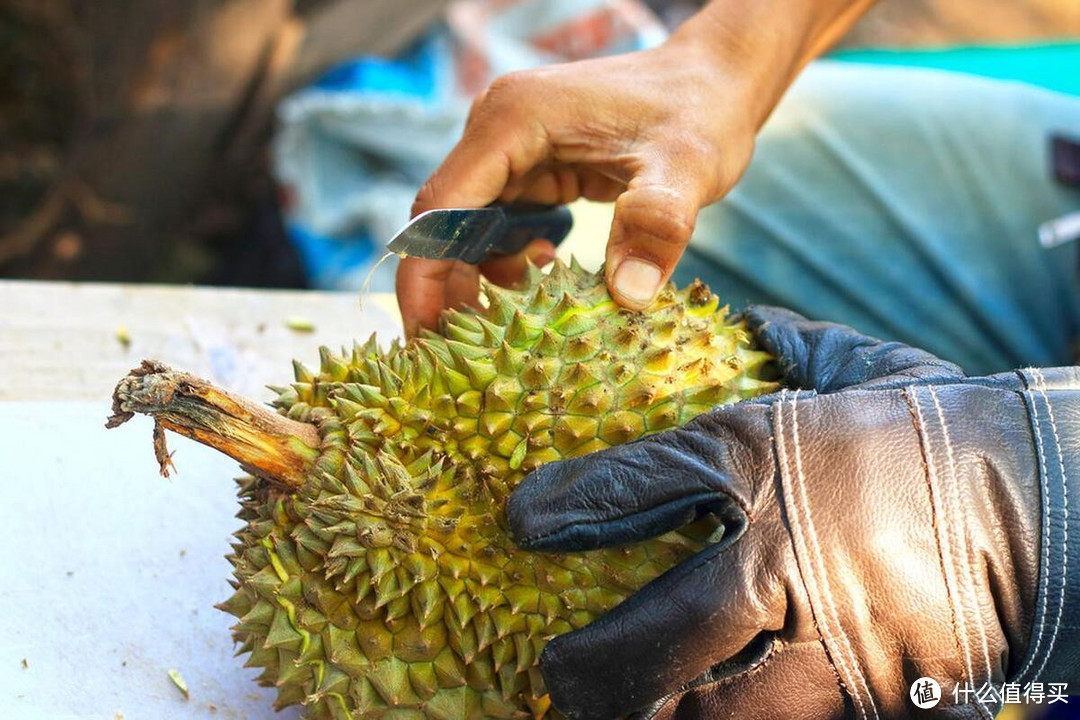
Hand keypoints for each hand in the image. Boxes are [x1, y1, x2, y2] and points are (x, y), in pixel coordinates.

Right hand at [395, 0, 875, 336]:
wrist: (715, 82)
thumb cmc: (699, 112)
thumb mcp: (686, 170)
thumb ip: (656, 225)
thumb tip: (629, 296)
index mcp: (512, 121)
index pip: (438, 208)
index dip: (425, 277)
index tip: (426, 339)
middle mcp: (497, 130)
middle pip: (443, 223)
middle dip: (445, 290)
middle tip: (460, 359)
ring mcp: (510, 148)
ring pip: (467, 228)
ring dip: (479, 279)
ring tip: (511, 327)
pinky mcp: (530, 166)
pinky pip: (499, 223)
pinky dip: (508, 261)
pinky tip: (545, 280)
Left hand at [507, 307, 1078, 718]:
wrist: (1054, 504)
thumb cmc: (941, 430)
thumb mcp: (861, 372)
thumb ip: (792, 350)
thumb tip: (749, 319)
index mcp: (771, 461)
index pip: (639, 487)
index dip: (568, 510)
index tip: (521, 522)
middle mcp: (788, 559)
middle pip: (653, 637)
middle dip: (588, 665)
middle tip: (553, 671)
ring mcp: (829, 643)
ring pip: (706, 713)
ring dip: (647, 718)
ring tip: (607, 715)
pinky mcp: (868, 699)